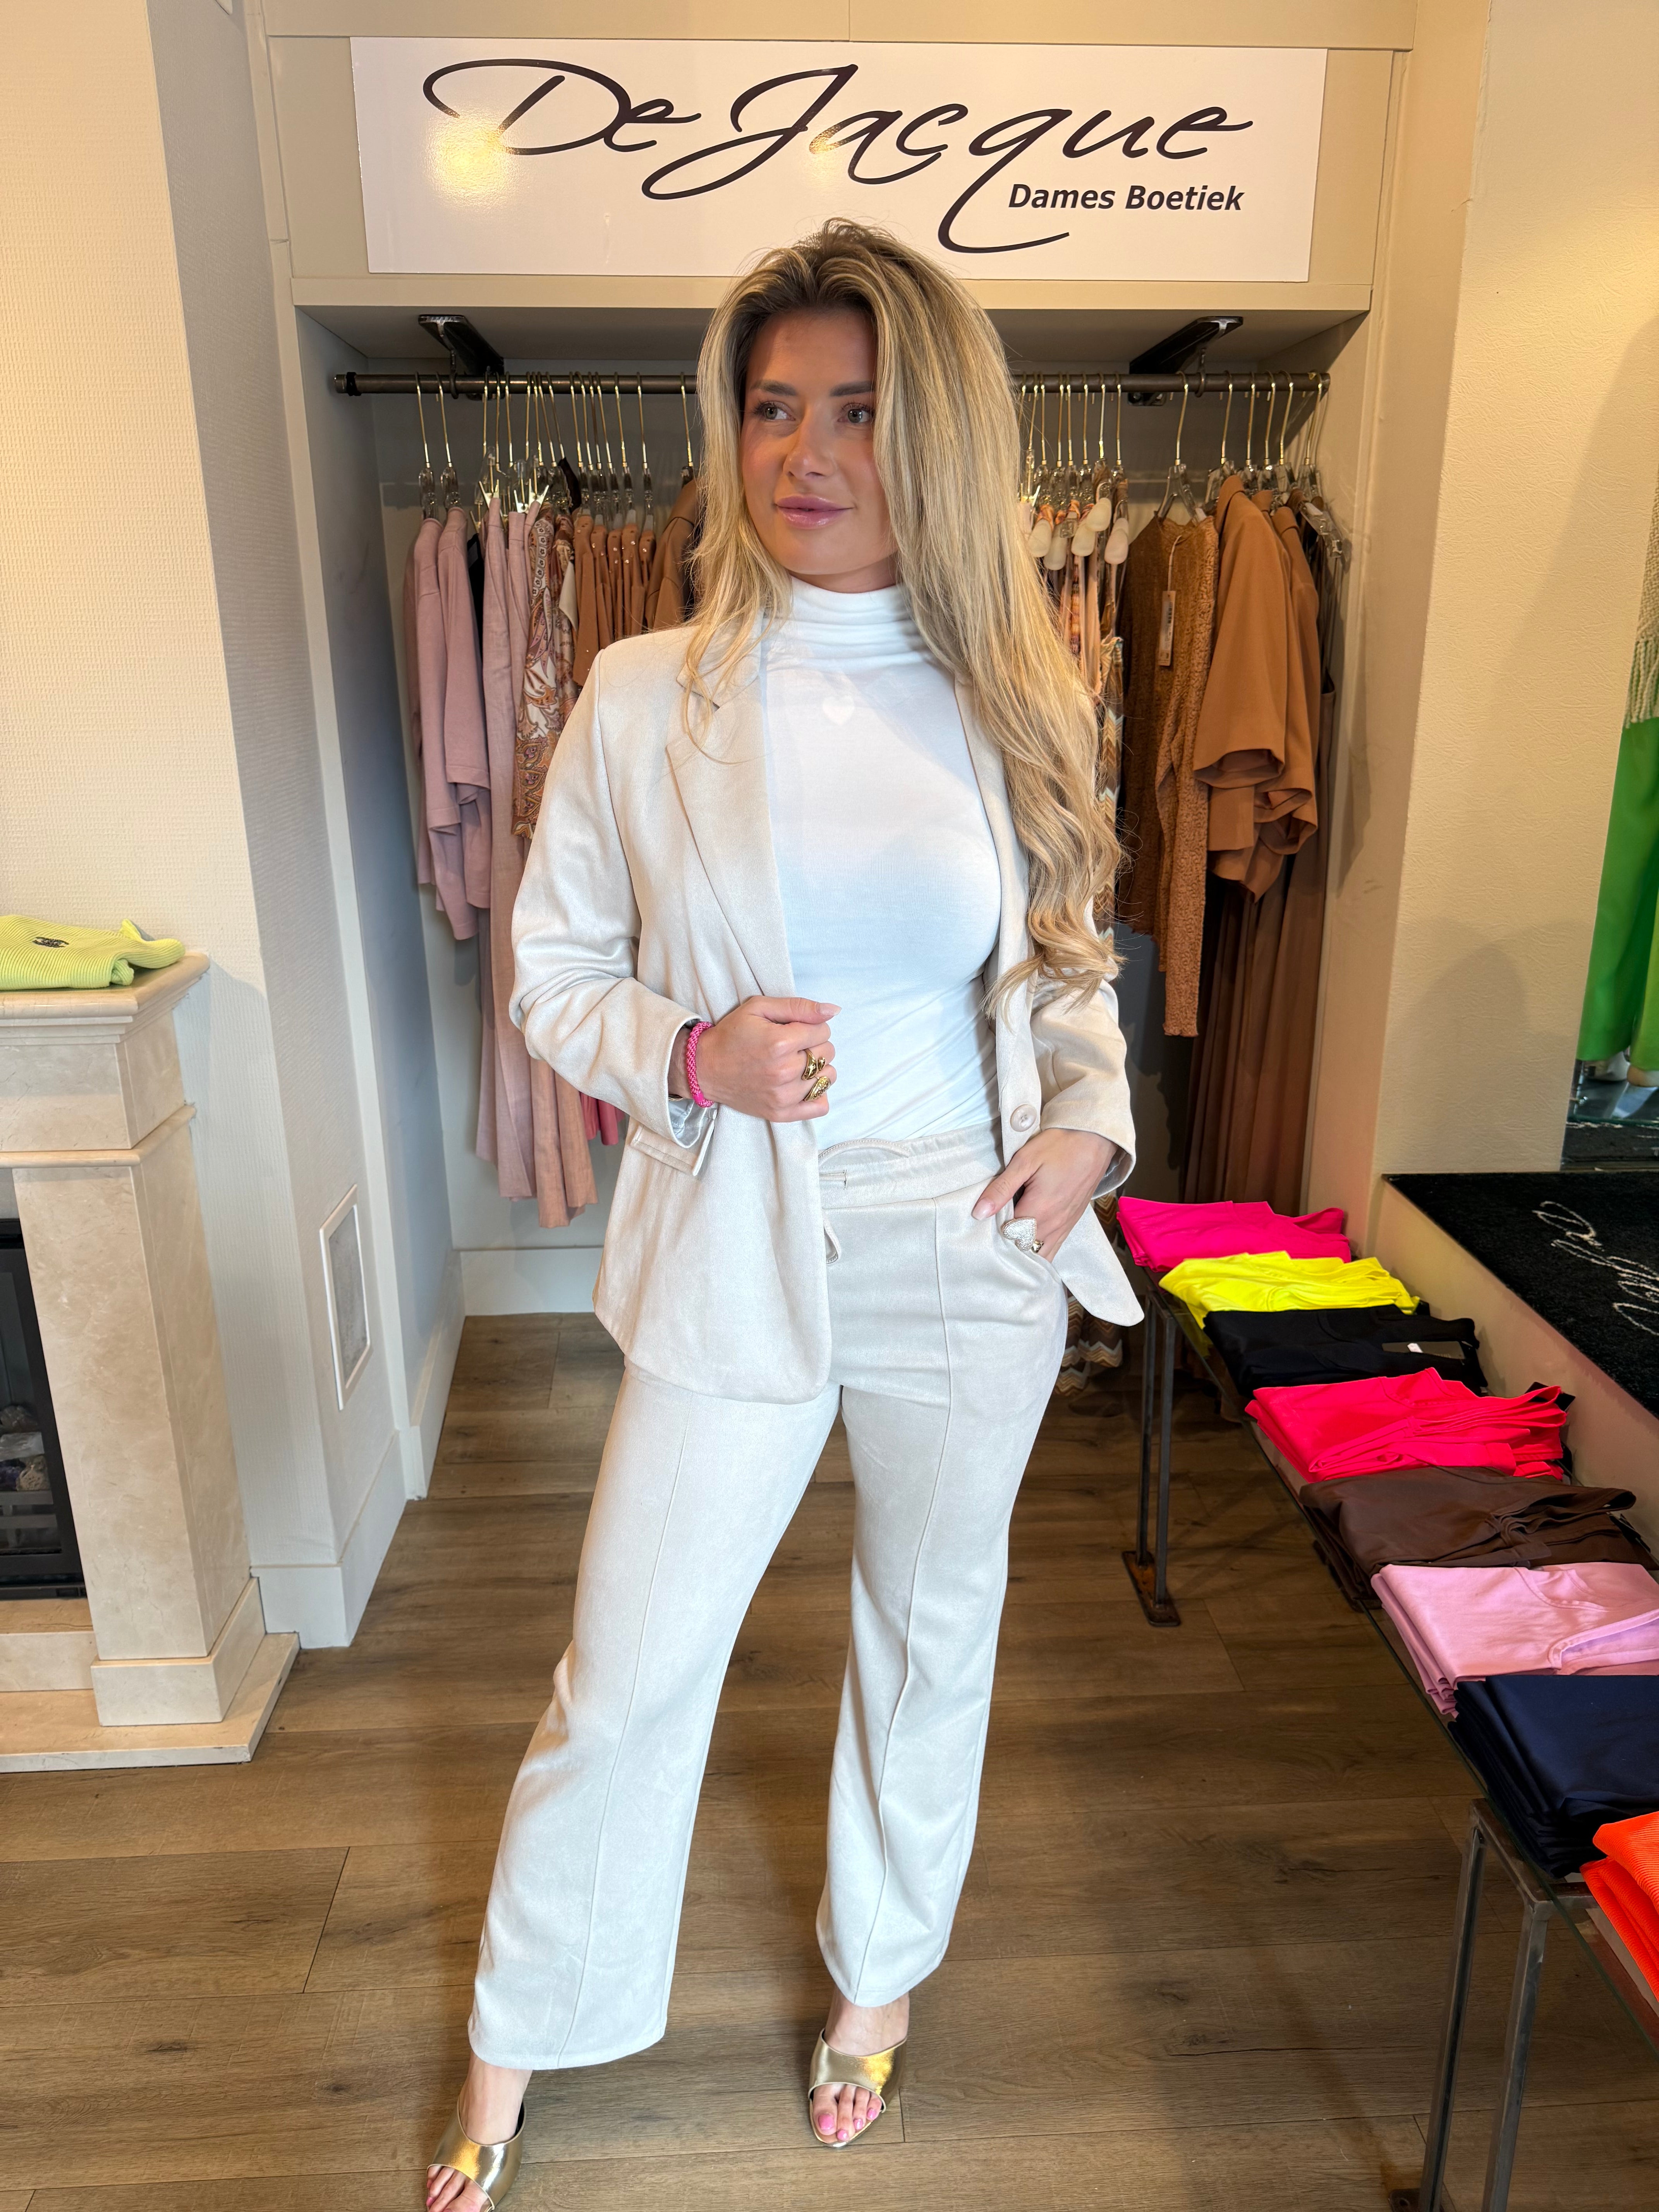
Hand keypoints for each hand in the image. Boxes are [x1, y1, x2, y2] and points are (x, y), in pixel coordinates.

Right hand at [671, 997, 839, 1121]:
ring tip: (796, 1064)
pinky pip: (820, 1106)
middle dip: (815, 1044)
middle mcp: (785, 1071)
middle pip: (828, 1052)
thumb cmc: (732, 1034)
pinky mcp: (781, 1113)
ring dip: (817, 1068)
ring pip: (828, 1077)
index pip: (823, 1030)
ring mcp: (784, 1095)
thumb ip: (798, 1007)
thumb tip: (833, 1010)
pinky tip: (802, 1084)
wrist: (704, 1068)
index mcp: (780, 1043)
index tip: (794, 1029)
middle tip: (792, 1046)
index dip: (811, 1025)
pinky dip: (817, 1094)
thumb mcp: (759, 1008)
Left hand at [972, 1129, 1117, 1254]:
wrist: (1094, 1139)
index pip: (1008, 1237)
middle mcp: (1054, 1225)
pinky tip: (1028, 1242)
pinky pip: (1053, 1248)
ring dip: (1023, 1250)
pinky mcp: (1071, 1223)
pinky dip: (1039, 1250)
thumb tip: (979, 1213)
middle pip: (1023, 1250)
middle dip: (1007, 1245)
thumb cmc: (1059, 1146)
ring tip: (1009, 1238)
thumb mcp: (1024, 1161)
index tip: (985, 1221)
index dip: (993, 1232)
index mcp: (1039, 1211)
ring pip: (1040, 1255)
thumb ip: (1001, 1189)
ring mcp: (1065, 1226)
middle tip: (994, 1230)